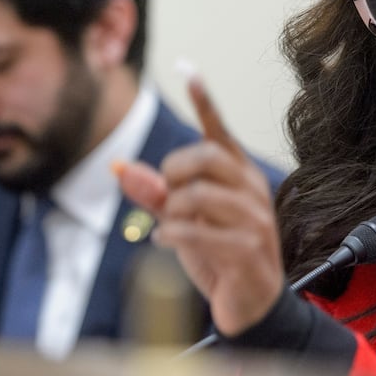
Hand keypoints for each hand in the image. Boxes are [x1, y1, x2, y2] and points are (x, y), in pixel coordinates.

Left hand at [116, 77, 283, 336]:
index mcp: (238, 175)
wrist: (251, 306)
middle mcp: (251, 189)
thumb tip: (120, 168)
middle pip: (204, 157)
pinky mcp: (249, 249)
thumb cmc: (219, 256)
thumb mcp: (182, 221)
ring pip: (198, 195)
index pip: (219, 131)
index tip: (189, 70)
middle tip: (166, 195)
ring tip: (169, 226)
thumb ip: (155, 194)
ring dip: (172, 211)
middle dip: (172, 173)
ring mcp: (255, 218)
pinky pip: (199, 231)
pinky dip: (172, 234)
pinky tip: (165, 240)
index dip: (204, 102)